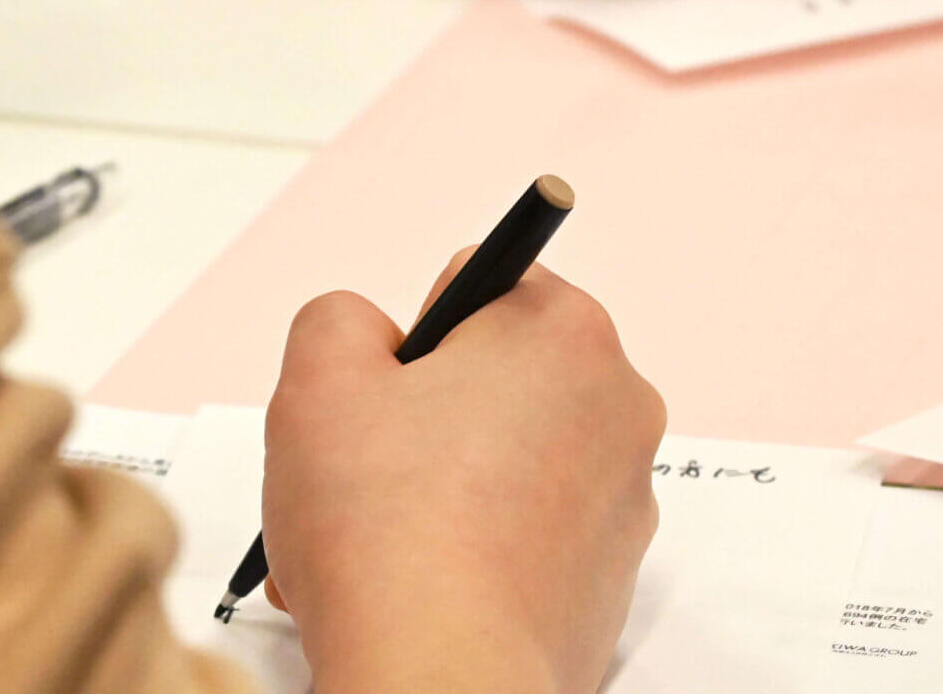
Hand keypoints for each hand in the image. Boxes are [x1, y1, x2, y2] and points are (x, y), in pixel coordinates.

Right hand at [261, 255, 665, 693]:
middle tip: (369, 467)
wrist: (442, 677)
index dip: (418, 337)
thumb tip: (367, 336)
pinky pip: (527, 537)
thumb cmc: (389, 534)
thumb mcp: (319, 378)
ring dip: (439, 489)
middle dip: (428, 418)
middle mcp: (618, 407)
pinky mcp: (609, 580)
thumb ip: (339, 318)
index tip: (391, 390)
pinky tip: (413, 585)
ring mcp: (623, 500)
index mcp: (565, 333)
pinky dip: (474, 551)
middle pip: (500, 380)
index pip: (484, 288)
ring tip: (375, 541)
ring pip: (507, 464)